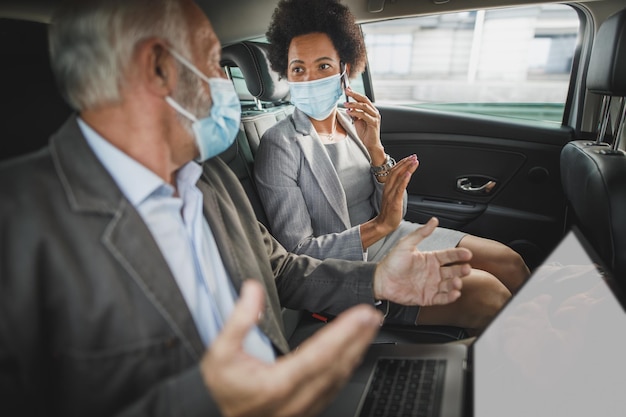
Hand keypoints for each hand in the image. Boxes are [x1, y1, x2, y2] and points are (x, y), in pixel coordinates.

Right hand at [202, 280, 382, 416]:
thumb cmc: (225, 391)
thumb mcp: (220, 354)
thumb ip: (238, 321)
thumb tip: (253, 290)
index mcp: (278, 384)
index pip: (320, 353)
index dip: (344, 332)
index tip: (361, 314)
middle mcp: (297, 398)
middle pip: (337, 364)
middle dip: (359, 337)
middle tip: (374, 315)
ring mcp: (306, 407)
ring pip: (340, 377)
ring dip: (358, 350)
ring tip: (369, 328)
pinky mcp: (310, 409)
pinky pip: (335, 386)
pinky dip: (348, 365)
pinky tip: (355, 352)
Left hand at [344, 87, 384, 159]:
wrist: (371, 144)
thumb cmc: (365, 133)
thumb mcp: (358, 121)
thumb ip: (355, 113)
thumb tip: (350, 106)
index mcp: (371, 110)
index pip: (363, 99)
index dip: (355, 93)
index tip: (347, 89)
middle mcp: (375, 112)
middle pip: (364, 100)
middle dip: (354, 94)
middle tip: (346, 91)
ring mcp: (375, 117)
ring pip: (364, 106)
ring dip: (353, 104)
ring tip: (345, 104)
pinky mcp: (374, 122)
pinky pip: (364, 115)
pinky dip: (356, 113)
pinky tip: (349, 112)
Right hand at [361, 155, 418, 247]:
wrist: (383, 224)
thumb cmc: (389, 212)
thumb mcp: (392, 197)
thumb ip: (397, 188)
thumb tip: (404, 180)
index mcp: (387, 187)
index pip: (394, 171)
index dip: (402, 163)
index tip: (410, 157)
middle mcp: (388, 189)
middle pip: (396, 171)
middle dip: (405, 163)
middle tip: (414, 157)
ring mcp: (391, 195)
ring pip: (398, 178)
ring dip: (406, 168)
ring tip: (414, 162)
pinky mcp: (394, 201)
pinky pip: (399, 189)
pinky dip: (404, 180)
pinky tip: (408, 174)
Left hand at [373, 217, 471, 305]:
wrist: (380, 280)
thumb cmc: (392, 262)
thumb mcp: (406, 244)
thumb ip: (421, 233)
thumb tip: (433, 220)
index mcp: (430, 259)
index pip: (448, 255)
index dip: (458, 254)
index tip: (467, 254)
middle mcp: (433, 272)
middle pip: (452, 271)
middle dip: (461, 270)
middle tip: (466, 269)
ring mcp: (431, 285)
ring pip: (449, 285)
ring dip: (456, 284)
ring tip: (458, 282)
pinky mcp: (427, 297)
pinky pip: (442, 298)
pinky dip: (449, 297)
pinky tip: (454, 293)